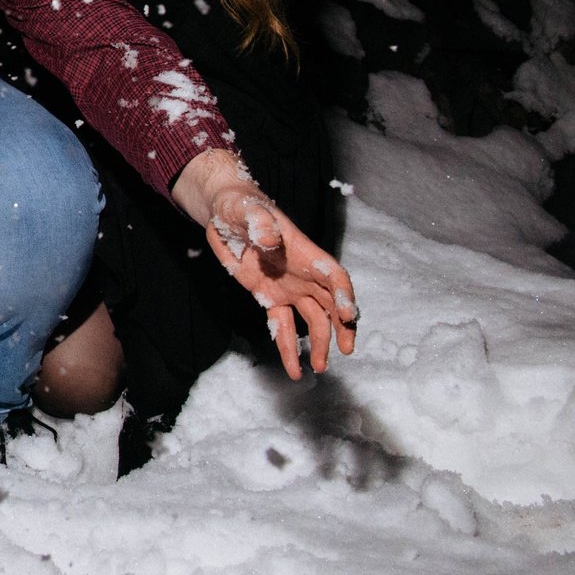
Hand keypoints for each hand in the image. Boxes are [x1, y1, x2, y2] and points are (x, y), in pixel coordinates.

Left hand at [199, 177, 358, 378]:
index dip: (344, 295)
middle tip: (347, 349)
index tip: (348, 316)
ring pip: (313, 319)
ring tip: (318, 367)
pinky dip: (288, 347)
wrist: (226, 214)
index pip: (333, 275)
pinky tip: (294, 369)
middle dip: (342, 326)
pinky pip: (283, 325)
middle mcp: (303, 274)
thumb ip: (260, 222)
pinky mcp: (270, 298)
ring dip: (319, 343)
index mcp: (304, 252)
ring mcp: (289, 288)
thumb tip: (270, 238)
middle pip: (332, 302)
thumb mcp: (246, 210)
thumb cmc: (241, 206)